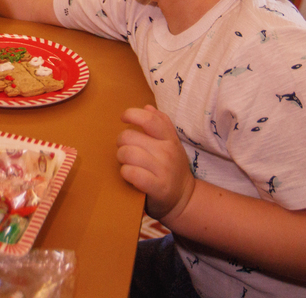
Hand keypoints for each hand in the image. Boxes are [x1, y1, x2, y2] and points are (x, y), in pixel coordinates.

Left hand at [117, 105, 193, 221]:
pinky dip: (125, 172)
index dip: (132, 114)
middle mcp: (168, 152)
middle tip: (124, 149)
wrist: (184, 199)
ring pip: (128, 153)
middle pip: (130, 136)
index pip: (149, 119)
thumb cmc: (172, 168)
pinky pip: (132, 173)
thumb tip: (147, 107)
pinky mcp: (158, 187)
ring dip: (121, 158)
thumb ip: (161, 124)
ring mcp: (163, 170)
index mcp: (169, 138)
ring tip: (125, 162)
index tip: (123, 118)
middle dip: (121, 142)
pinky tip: (128, 174)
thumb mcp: (171, 143)